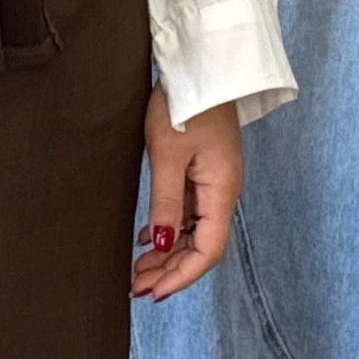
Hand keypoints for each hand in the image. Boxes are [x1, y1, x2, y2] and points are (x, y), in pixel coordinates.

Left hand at [133, 86, 243, 299]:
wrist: (203, 65)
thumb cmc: (186, 103)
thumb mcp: (167, 154)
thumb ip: (166, 202)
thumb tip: (164, 245)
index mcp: (222, 192)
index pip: (208, 251)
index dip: (181, 276)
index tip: (153, 293)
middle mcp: (223, 192)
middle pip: (201, 245)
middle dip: (170, 270)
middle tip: (135, 286)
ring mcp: (215, 181)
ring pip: (194, 230)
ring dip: (168, 252)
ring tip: (137, 268)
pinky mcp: (204, 169)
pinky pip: (190, 210)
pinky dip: (170, 227)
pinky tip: (148, 236)